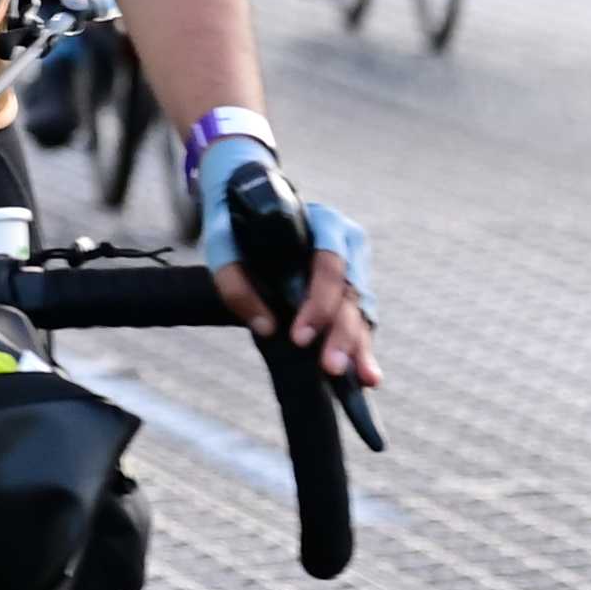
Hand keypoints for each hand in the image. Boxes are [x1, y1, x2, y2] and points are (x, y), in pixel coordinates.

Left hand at [194, 135, 378, 386]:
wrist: (252, 210)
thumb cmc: (241, 228)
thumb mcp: (224, 246)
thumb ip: (235, 283)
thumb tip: (265, 326)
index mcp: (325, 224)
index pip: (330, 265)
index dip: (318, 303)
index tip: (299, 337)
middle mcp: (347, 247)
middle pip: (352, 293)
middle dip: (343, 333)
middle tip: (331, 367)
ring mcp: (354, 270)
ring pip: (362, 311)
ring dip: (361, 347)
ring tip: (365, 379)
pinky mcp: (351, 294)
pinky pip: (360, 322)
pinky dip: (362, 348)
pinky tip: (366, 375)